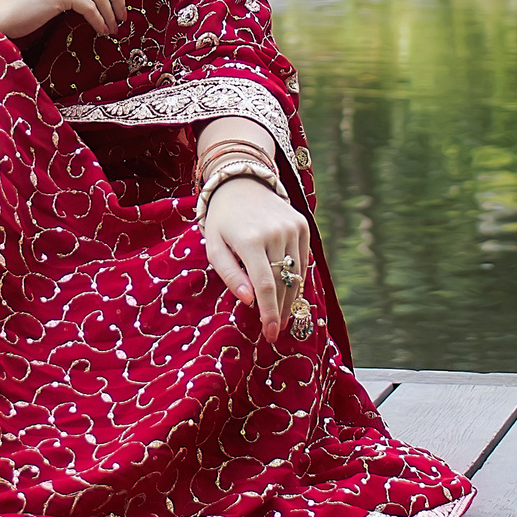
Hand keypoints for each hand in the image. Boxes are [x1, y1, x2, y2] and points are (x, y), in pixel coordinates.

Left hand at [202, 175, 310, 343]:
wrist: (241, 182)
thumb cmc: (222, 220)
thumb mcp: (214, 247)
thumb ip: (229, 275)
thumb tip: (249, 300)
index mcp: (250, 240)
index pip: (266, 285)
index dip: (269, 313)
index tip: (269, 333)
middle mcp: (275, 233)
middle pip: (283, 284)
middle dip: (280, 310)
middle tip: (274, 330)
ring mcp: (292, 228)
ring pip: (296, 274)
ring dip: (290, 298)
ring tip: (281, 315)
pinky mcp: (302, 225)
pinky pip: (303, 260)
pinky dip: (296, 278)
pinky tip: (287, 290)